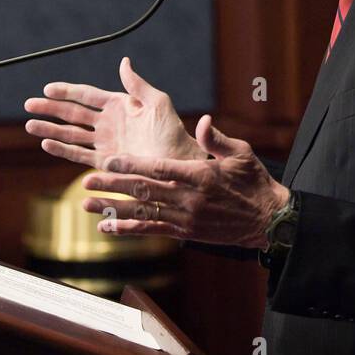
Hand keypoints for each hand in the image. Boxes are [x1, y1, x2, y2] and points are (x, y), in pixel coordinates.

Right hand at [24, 56, 198, 168]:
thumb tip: (124, 61)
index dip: (67, 91)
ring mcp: (105, 143)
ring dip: (50, 129)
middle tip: (28, 104)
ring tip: (30, 124)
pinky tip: (46, 144)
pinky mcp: (105, 162)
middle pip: (73, 114)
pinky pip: (79, 154)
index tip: (47, 88)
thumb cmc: (172, 130)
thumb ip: (136, 84)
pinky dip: (62, 149)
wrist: (178, 160)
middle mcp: (108, 123)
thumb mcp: (157, 102)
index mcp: (119, 105)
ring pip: (71, 134)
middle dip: (50, 109)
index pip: (87, 95)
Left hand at [80, 114, 290, 248]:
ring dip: (113, 208)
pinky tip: (107, 225)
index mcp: (200, 175)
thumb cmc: (253, 181)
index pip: (159, 169)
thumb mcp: (241, 153)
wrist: (267, 218)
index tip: (109, 160)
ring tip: (87, 203)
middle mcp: (189, 198)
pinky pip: (152, 230)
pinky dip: (128, 228)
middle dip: (113, 186)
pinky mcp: (186, 232)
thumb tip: (203, 122)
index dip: (131, 165)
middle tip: (86, 181)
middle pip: (144, 191)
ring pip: (142, 212)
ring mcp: (186, 217)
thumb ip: (217, 139)